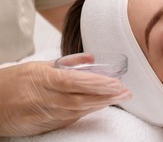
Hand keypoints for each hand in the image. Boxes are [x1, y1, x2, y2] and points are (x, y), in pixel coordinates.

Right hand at [0, 55, 130, 135]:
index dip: (96, 83)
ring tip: (119, 98)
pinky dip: (86, 113)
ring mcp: (41, 114)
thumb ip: (66, 62)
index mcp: (41, 77)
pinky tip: (100, 106)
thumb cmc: (14, 81)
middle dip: (105, 96)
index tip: (116, 82)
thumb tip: (92, 59)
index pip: (73, 81)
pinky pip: (68, 120)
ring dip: (100, 105)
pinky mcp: (42, 126)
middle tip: (126, 92)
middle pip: (79, 99)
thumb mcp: (38, 65)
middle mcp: (42, 97)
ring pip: (76, 112)